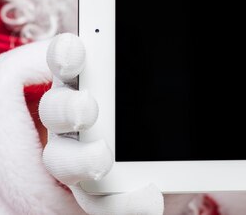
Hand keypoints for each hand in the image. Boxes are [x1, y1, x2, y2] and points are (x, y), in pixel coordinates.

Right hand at [39, 32, 165, 214]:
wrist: (174, 158)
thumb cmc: (165, 109)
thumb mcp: (171, 85)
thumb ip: (170, 74)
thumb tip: (189, 57)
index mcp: (86, 76)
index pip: (67, 59)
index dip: (66, 53)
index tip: (74, 47)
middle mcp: (71, 114)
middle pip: (56, 108)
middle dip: (68, 107)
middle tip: (87, 110)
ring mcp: (74, 154)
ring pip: (62, 159)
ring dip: (81, 160)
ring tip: (103, 162)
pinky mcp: (89, 190)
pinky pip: (96, 200)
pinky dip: (120, 203)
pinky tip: (148, 200)